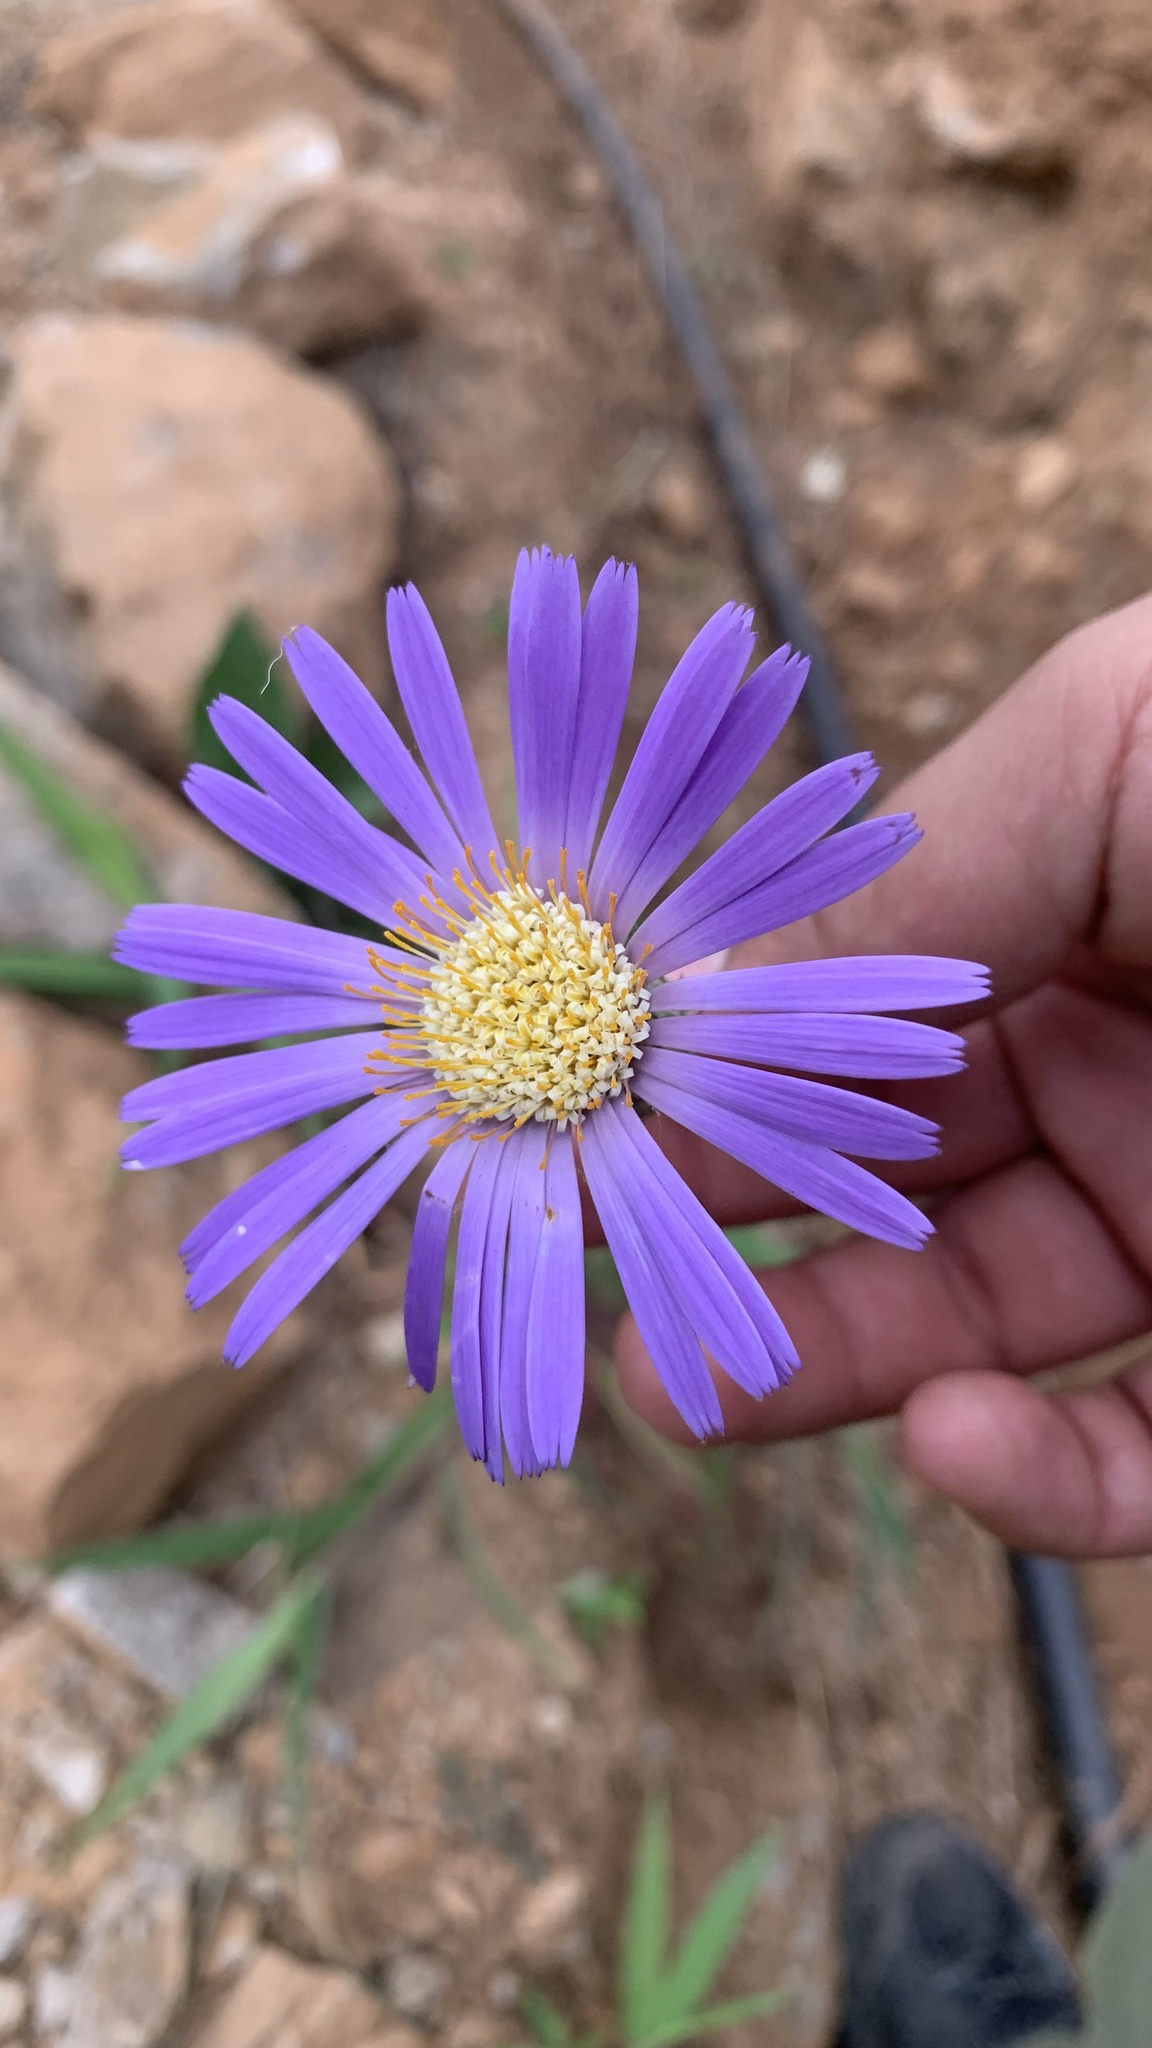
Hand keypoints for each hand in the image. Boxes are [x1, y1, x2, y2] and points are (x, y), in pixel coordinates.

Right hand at [615, 594, 1151, 1556]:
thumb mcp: (1114, 746)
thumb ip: (896, 870)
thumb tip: (676, 978)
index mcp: (1069, 910)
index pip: (849, 1017)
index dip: (714, 1071)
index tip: (581, 1122)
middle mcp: (1123, 1071)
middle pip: (881, 1183)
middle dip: (728, 1233)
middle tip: (592, 1280)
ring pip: (977, 1339)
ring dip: (831, 1371)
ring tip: (699, 1387)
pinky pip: (1134, 1465)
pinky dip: (1028, 1479)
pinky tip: (942, 1436)